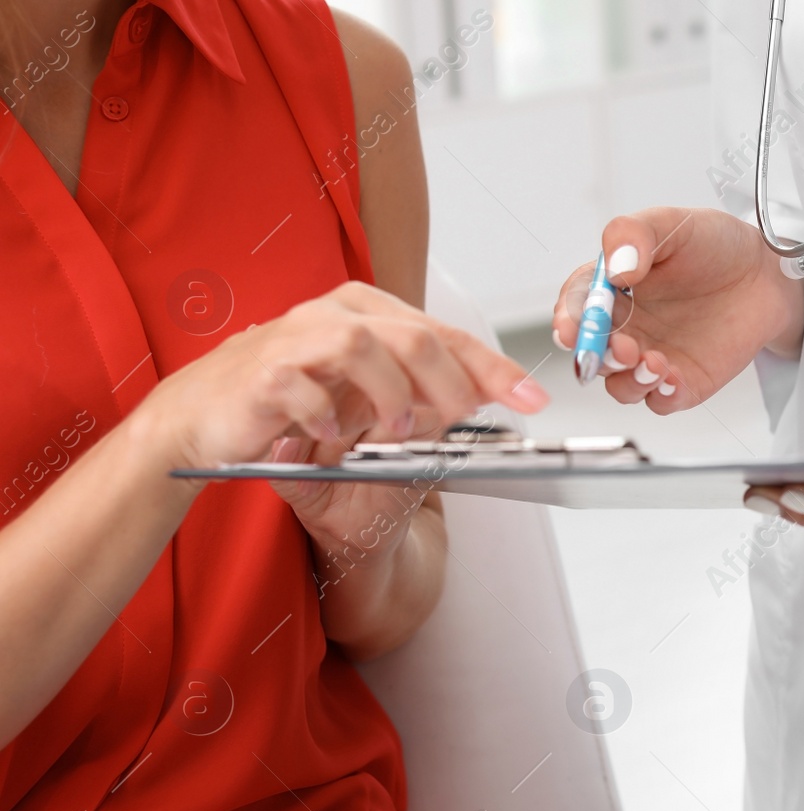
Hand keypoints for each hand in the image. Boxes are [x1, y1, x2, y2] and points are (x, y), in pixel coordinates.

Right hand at [138, 281, 547, 550]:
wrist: (203, 422)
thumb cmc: (291, 408)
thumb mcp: (369, 406)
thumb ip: (422, 399)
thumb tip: (482, 400)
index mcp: (370, 315)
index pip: (445, 335)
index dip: (493, 367)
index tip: (531, 397)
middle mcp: (337, 315)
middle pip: (416, 336)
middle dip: (455, 381)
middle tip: (467, 417)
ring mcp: (297, 339)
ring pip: (364, 346)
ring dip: (392, 394)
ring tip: (398, 430)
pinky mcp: (262, 373)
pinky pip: (304, 386)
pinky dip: (325, 413)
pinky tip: (331, 434)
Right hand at [552, 208, 803, 412]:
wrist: (767, 271)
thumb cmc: (715, 245)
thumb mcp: (672, 223)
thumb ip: (634, 235)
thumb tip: (615, 269)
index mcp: (611, 289)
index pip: (577, 308)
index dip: (568, 320)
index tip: (571, 328)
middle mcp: (626, 327)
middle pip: (593, 354)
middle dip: (597, 356)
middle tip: (619, 346)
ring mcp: (652, 357)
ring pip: (620, 386)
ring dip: (628, 380)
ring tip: (651, 362)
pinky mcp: (682, 382)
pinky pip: (661, 401)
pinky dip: (661, 395)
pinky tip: (671, 378)